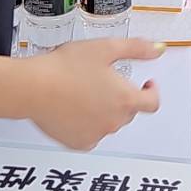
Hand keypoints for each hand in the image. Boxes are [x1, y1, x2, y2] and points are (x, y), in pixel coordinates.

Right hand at [23, 38, 164, 149]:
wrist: (33, 87)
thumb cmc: (65, 68)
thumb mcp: (106, 48)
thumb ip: (136, 48)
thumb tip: (158, 49)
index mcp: (125, 99)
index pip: (152, 103)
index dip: (151, 92)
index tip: (146, 85)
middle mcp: (114, 121)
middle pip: (129, 111)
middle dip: (121, 97)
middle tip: (103, 82)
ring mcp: (96, 134)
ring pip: (109, 123)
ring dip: (104, 110)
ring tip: (84, 91)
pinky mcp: (78, 142)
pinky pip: (90, 135)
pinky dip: (87, 124)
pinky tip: (75, 108)